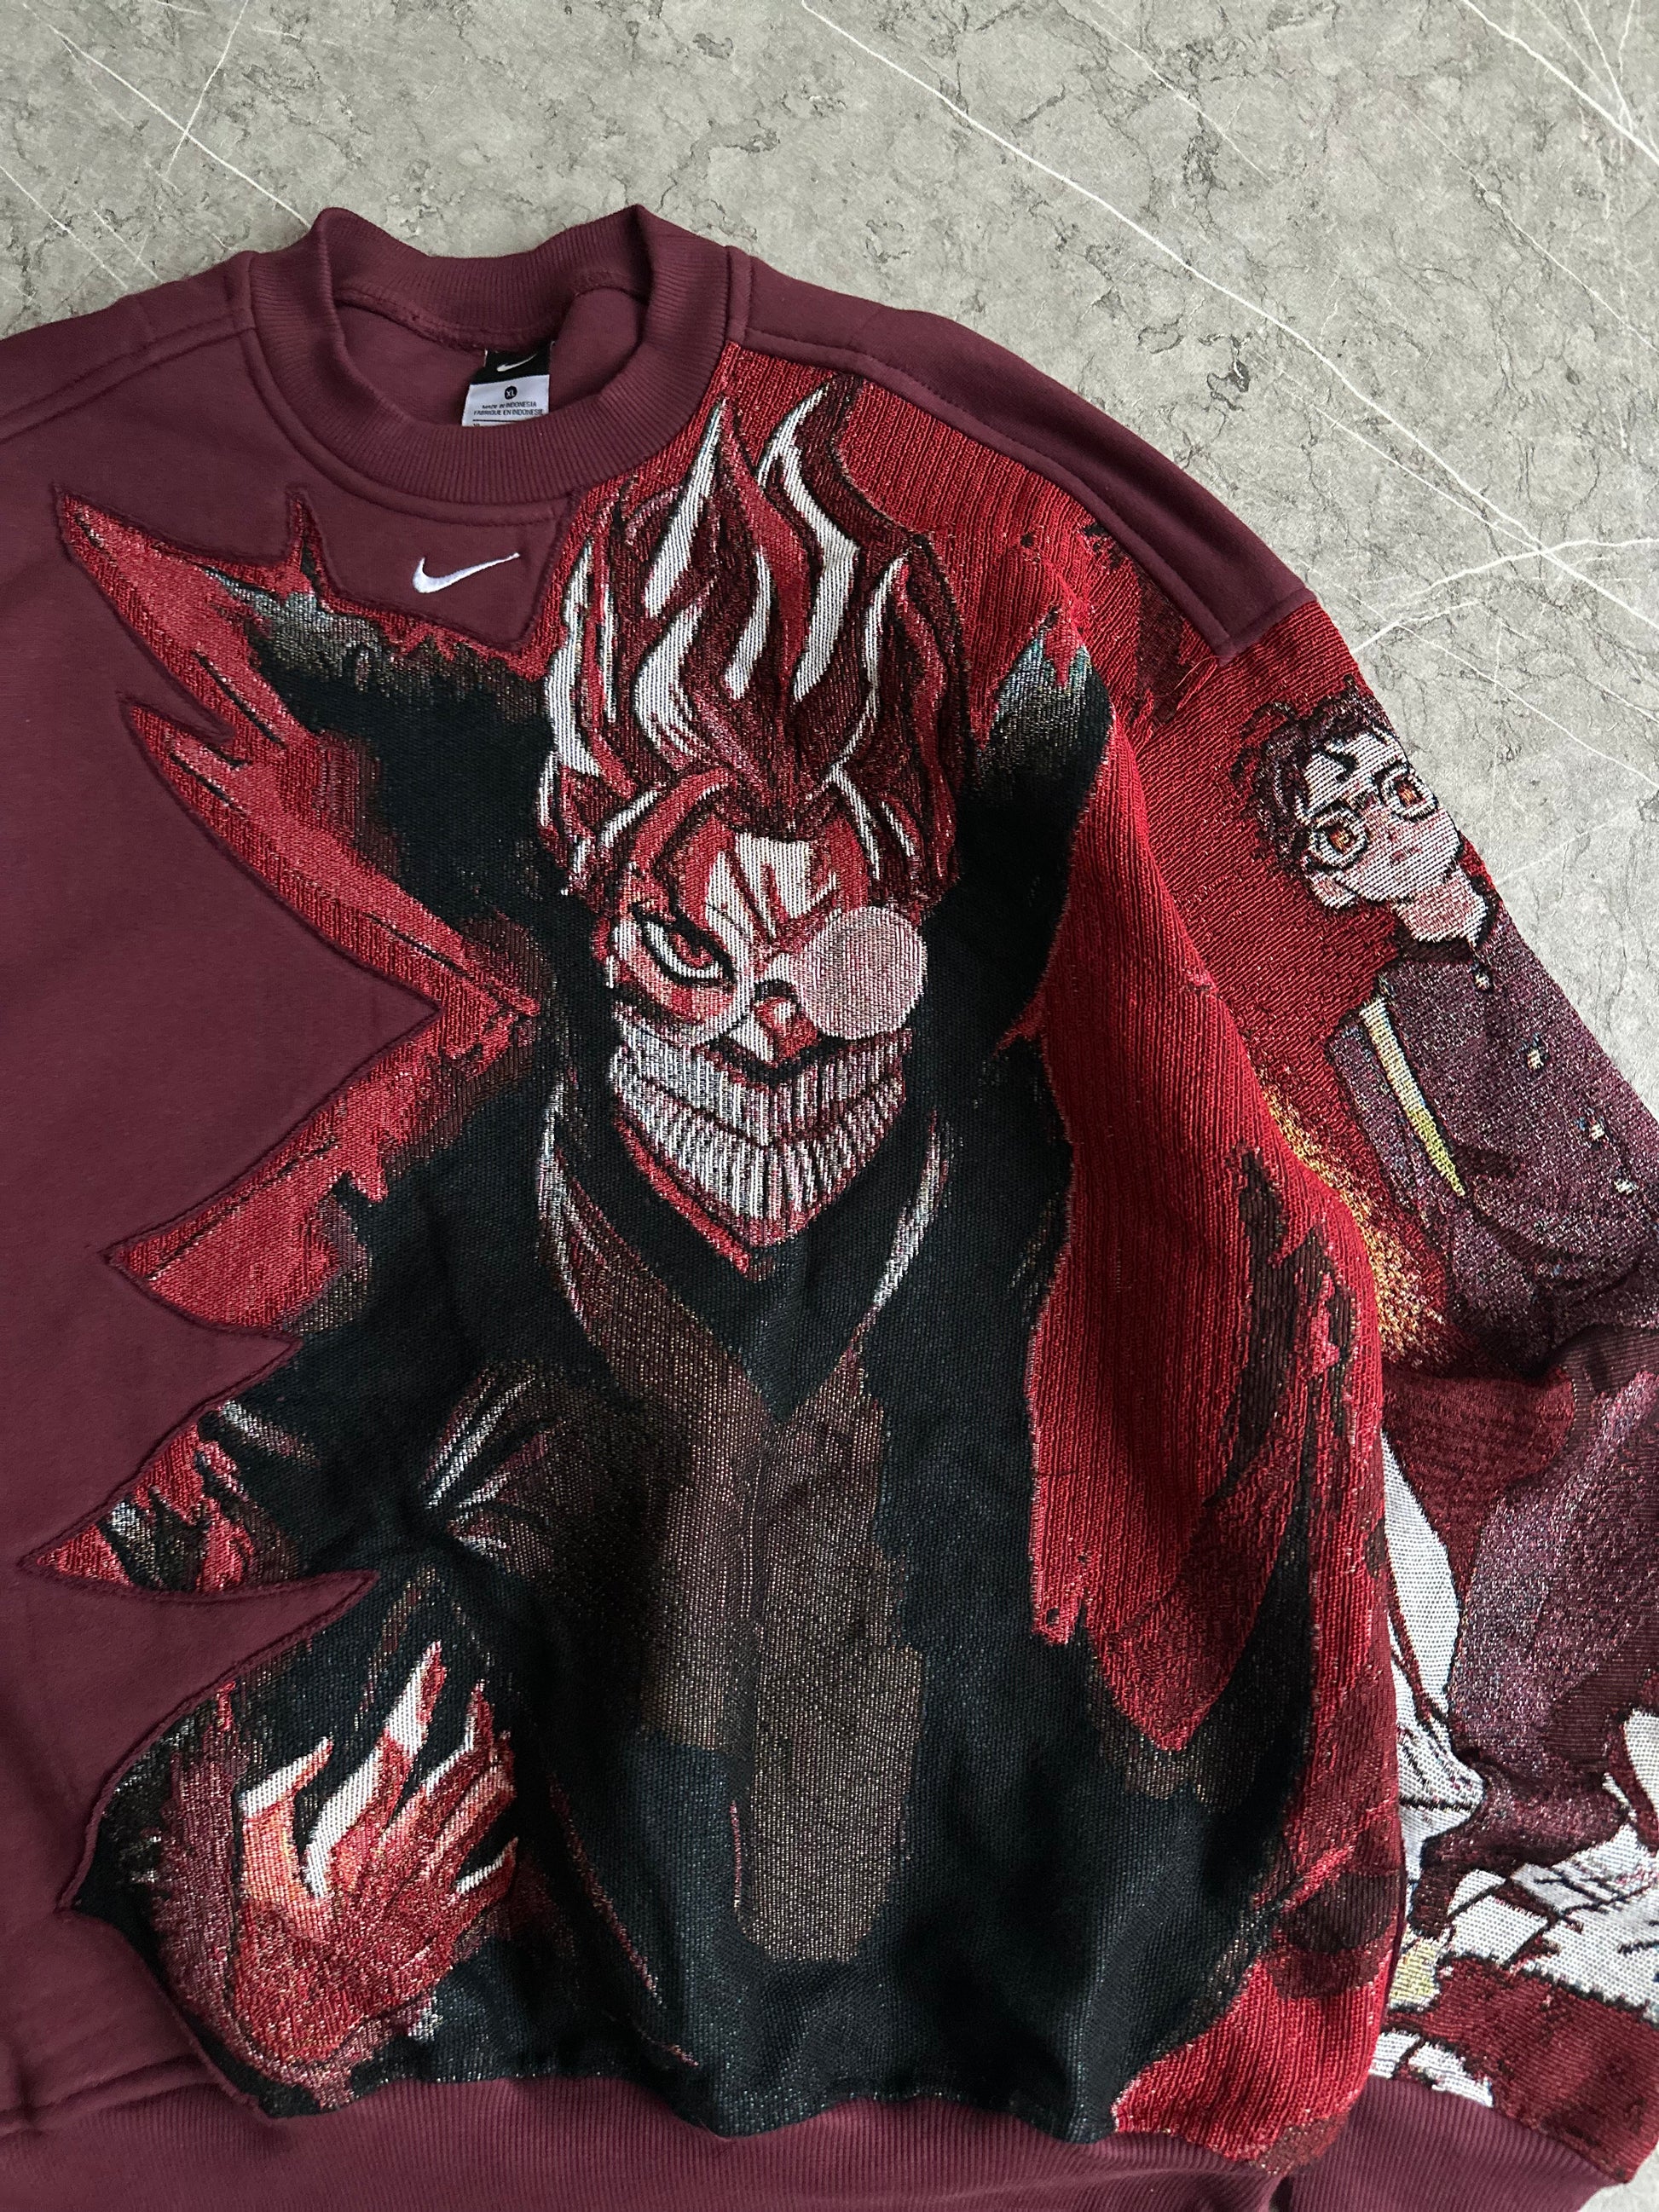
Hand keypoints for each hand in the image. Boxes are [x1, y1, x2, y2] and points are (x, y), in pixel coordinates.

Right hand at [168, 1644, 514, 2105]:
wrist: (291, 2037)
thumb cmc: (268, 1946)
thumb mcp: (253, 1874)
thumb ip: (270, 1805)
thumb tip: (322, 1746)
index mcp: (344, 1852)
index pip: (391, 1759)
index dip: (416, 1705)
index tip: (434, 1663)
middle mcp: (391, 1876)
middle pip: (447, 1786)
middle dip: (472, 1733)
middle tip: (481, 1697)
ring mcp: (423, 1910)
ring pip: (476, 1827)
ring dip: (495, 1777)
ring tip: (503, 1742)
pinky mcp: (443, 1942)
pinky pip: (490, 1887)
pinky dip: (506, 1850)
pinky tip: (511, 1824)